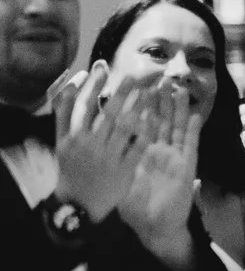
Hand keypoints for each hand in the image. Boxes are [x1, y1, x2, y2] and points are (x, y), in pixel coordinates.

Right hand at [50, 69, 148, 218]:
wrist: (79, 204)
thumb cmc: (72, 169)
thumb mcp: (62, 143)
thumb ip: (65, 116)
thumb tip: (71, 86)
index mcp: (73, 137)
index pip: (82, 104)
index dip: (92, 84)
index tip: (102, 66)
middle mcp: (89, 145)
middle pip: (108, 112)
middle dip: (122, 91)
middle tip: (135, 74)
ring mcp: (108, 157)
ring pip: (125, 127)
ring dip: (138, 107)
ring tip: (149, 91)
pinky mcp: (125, 169)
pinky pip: (138, 147)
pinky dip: (146, 131)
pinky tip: (156, 117)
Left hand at [122, 89, 203, 268]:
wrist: (155, 227)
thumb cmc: (137, 208)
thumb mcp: (122, 180)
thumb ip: (116, 162)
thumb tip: (100, 144)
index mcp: (143, 154)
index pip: (142, 125)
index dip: (141, 106)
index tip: (138, 87)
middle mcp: (160, 153)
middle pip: (162, 122)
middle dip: (161, 101)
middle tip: (161, 79)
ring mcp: (175, 159)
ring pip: (177, 129)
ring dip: (179, 110)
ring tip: (179, 90)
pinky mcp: (186, 168)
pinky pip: (190, 147)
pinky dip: (193, 131)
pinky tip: (195, 115)